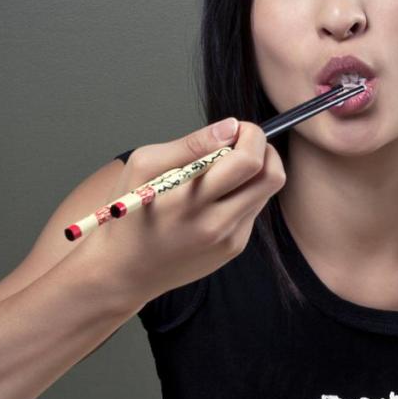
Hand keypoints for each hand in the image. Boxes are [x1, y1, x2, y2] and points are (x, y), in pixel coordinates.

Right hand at [88, 118, 285, 302]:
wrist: (125, 270)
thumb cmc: (129, 211)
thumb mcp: (145, 165)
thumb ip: (191, 144)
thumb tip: (231, 127)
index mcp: (191, 199)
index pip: (249, 161)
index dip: (251, 135)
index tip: (235, 130)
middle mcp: (216, 223)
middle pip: (272, 176)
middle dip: (264, 150)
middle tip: (240, 143)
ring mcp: (229, 239)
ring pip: (266, 193)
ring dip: (253, 173)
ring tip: (222, 171)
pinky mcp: (233, 248)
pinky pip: (253, 211)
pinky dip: (242, 194)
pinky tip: (215, 197)